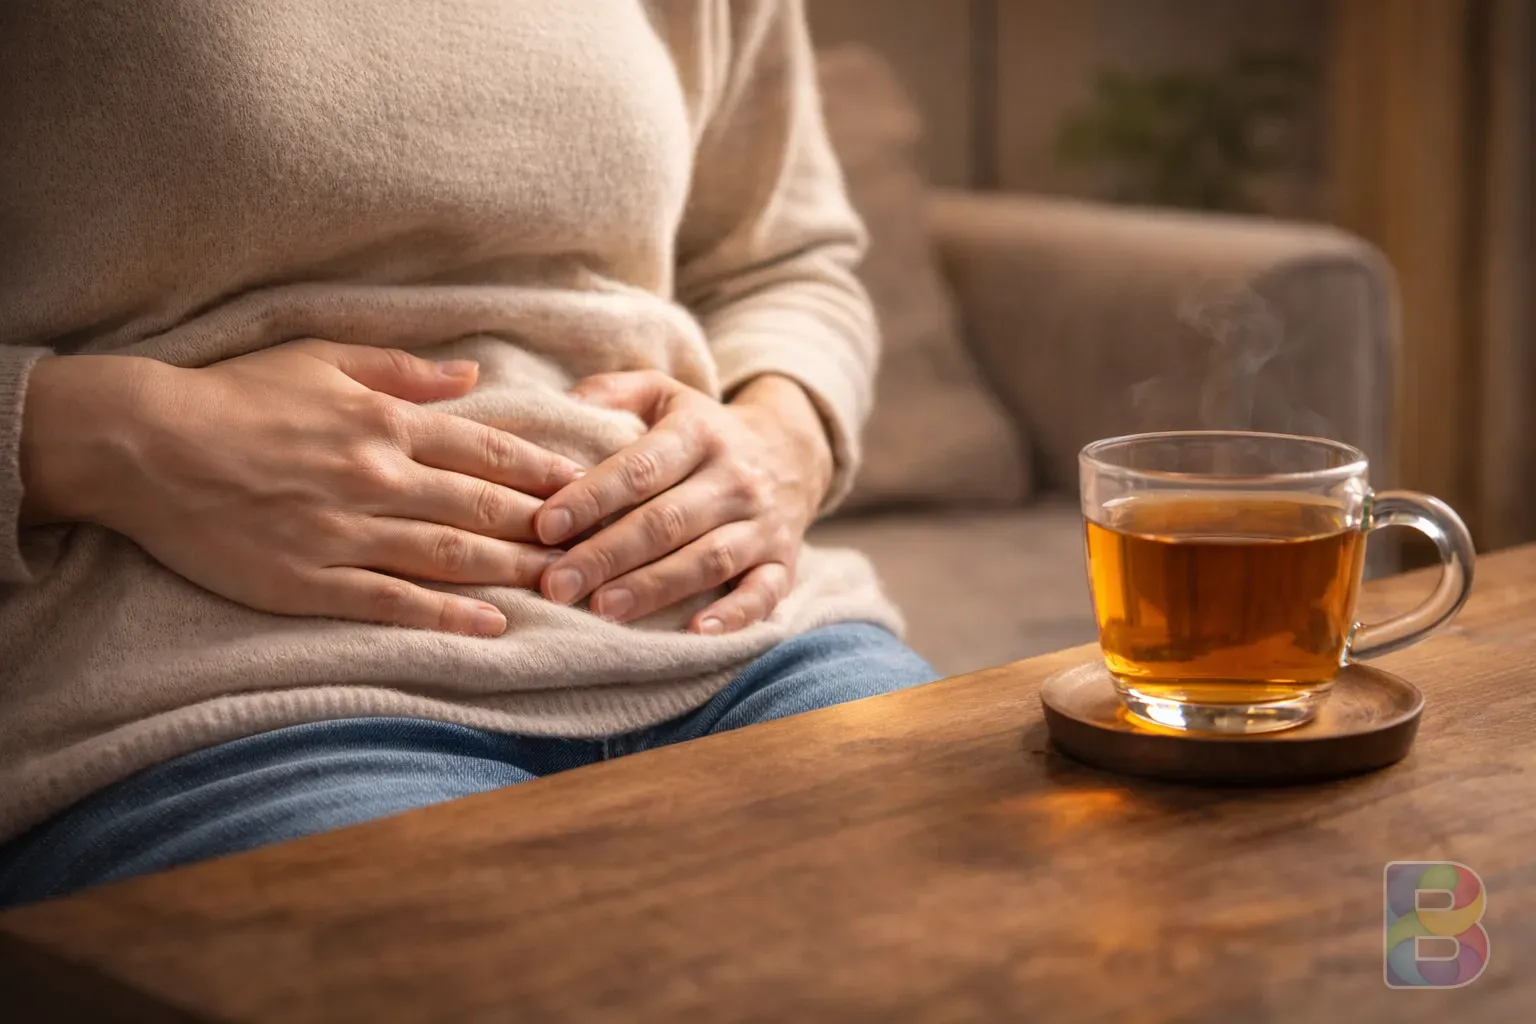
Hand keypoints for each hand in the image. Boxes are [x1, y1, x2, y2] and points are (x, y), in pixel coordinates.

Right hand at [21, 340, 583, 635]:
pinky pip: (393, 601)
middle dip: (545, 528)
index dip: (541, 471)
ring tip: (562, 584)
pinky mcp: (309, 579)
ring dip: (513, 572)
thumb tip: (471, 375)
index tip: (584, 487)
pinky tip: (493, 625)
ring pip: (450, 556)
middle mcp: (376, 477)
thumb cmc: (234, 394)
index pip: (484, 448)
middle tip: (595, 544)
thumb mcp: (322, 359)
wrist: (143, 443)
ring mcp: (344, 532)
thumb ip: (403, 369)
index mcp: (383, 421)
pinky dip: (447, 614)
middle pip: (481, 508)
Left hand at [533, 371, 832, 633]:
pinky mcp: (784, 562)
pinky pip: (764, 593)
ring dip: (653, 588)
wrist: (792, 451)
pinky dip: (734, 616)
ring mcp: (762, 523)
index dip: (592, 498)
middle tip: (557, 585)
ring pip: (707, 559)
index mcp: (700, 433)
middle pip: (666, 521)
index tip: (546, 526)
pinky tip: (697, 633)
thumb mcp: (665, 394)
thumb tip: (561, 406)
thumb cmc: (704, 430)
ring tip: (602, 610)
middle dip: (607, 555)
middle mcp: (735, 478)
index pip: (641, 468)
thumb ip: (613, 392)